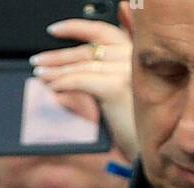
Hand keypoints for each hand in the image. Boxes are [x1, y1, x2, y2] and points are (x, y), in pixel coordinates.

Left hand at [29, 7, 136, 159]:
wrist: (154, 153)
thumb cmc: (139, 129)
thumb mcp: (122, 97)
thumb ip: (103, 78)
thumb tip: (71, 69)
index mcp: (136, 54)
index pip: (102, 31)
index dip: (76, 28)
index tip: (54, 30)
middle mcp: (134, 57)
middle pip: (88, 49)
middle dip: (59, 55)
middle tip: (38, 61)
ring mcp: (127, 70)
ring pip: (83, 65)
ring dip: (57, 70)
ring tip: (40, 75)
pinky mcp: (117, 87)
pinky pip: (82, 80)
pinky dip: (64, 83)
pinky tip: (52, 88)